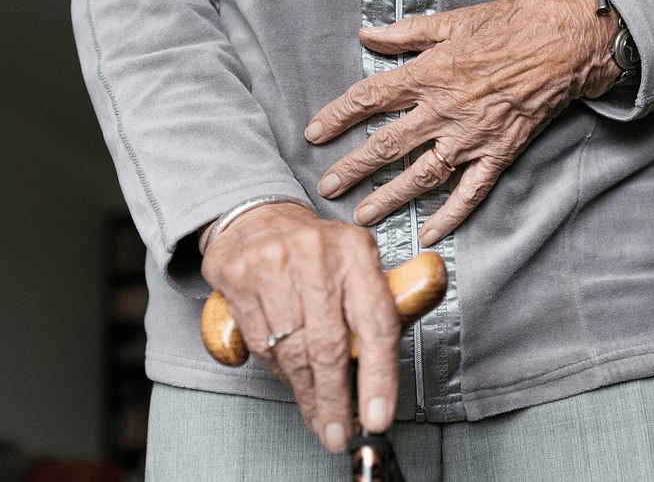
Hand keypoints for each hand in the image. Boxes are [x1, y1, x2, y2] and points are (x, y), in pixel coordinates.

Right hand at [200, 203, 400, 452]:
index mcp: (356, 251)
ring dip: (307, 392)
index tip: (376, 417)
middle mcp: (316, 254)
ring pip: (292, 350)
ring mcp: (273, 263)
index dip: (377, 376)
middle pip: (328, 345)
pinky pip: (260, 343)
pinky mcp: (238, 276)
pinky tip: (291, 380)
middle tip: (338, 434)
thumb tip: (416, 321)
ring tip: (319, 416)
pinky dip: (278, 370)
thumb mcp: (360, 266)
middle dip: (335, 399)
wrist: (258, 219)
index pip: (375, 322)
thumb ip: (390, 300)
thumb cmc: (319, 255)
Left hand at [305, 0, 620, 246]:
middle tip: (326, 187)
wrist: (570, 44)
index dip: (338, 116)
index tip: (314, 133)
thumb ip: (408, 32)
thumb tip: (368, 35)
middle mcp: (446, 110)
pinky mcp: (499, 154)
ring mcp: (473, 138)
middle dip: (352, 168)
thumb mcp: (457, 19)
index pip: (370, 98)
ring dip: (389, 197)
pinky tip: (428, 234)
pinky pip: (470, 192)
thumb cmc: (516, 24)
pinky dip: (450, 216)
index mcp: (431, 73)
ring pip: (422, 175)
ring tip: (363, 215)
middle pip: (387, 144)